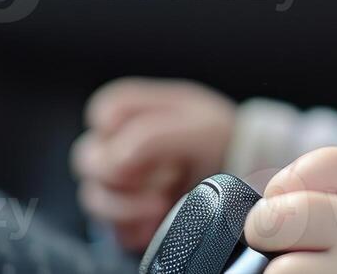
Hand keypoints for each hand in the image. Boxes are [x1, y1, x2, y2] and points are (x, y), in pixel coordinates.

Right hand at [70, 77, 236, 251]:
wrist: (247, 173)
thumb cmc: (223, 139)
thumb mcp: (199, 127)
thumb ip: (152, 136)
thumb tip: (113, 160)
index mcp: (139, 109)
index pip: (102, 114)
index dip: (117, 130)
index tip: (143, 143)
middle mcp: (124, 143)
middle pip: (89, 160)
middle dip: (123, 174)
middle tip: (165, 176)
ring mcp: (124, 180)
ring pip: (94, 196)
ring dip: (127, 205)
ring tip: (162, 203)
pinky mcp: (129, 213)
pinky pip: (112, 227)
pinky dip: (134, 227)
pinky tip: (158, 220)